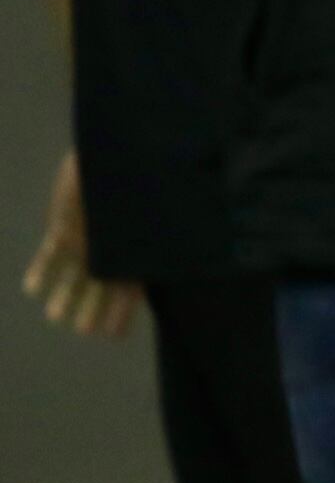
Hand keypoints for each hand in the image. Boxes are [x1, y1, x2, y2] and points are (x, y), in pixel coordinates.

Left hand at [22, 152, 140, 339]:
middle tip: (84, 330)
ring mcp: (84, 237)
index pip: (130, 286)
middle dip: (93, 307)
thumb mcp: (146, 210)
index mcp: (134, 246)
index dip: (122, 311)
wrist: (114, 147)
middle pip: (101, 284)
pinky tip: (31, 287)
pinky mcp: (62, 225)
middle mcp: (108, 246)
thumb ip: (144, 235)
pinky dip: (42, 268)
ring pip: (73, 273)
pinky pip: (50, 252)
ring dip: (65, 293)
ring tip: (54, 315)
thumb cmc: (137, 176)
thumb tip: (156, 261)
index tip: (113, 335)